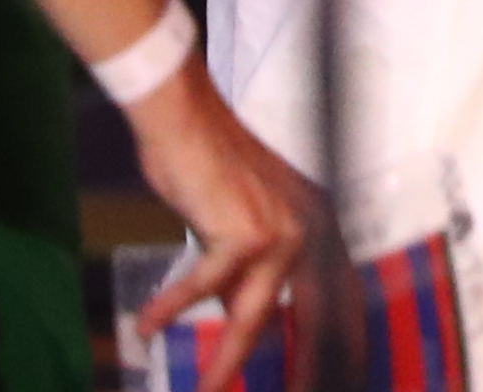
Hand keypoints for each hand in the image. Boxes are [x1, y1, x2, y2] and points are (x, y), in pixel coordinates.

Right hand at [118, 65, 320, 381]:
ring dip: (225, 360)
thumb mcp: (234, 228)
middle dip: (303, 365)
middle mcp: (310, 228)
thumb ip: (244, 274)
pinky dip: (170, 308)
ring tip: (207, 390)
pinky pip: (203, 285)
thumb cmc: (202, 167)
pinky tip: (145, 327)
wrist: (184, 117)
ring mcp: (282, 231)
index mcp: (314, 225)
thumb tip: (239, 322)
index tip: (326, 377)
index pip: (337, 296)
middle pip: (309, 316)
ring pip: (253, 316)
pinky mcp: (245, 231)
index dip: (336, 341)